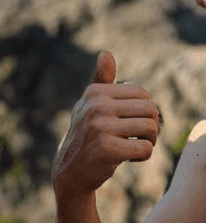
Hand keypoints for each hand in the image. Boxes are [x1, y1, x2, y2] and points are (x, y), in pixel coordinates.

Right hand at [53, 51, 159, 202]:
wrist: (70, 170)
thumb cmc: (87, 135)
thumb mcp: (90, 105)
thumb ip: (102, 80)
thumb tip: (106, 53)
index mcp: (94, 92)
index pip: (142, 94)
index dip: (144, 110)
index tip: (131, 122)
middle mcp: (96, 106)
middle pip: (151, 109)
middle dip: (152, 125)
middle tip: (139, 136)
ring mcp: (100, 127)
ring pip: (151, 128)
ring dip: (150, 141)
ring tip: (135, 147)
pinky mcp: (107, 149)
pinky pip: (145, 149)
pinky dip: (144, 156)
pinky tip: (130, 159)